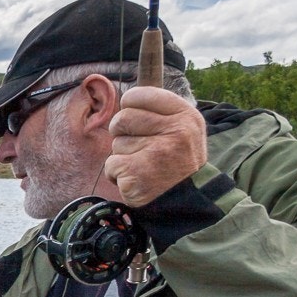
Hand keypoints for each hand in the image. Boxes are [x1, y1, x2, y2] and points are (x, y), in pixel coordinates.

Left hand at [104, 87, 206, 205]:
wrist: (185, 202)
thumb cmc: (177, 162)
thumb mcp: (184, 130)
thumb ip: (160, 111)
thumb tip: (127, 96)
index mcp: (185, 115)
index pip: (140, 94)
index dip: (130, 105)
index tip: (135, 118)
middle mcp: (174, 131)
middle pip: (122, 118)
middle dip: (123, 133)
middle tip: (139, 147)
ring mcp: (155, 152)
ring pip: (116, 143)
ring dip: (123, 156)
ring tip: (144, 166)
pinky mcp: (137, 173)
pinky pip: (110, 164)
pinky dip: (117, 174)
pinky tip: (136, 179)